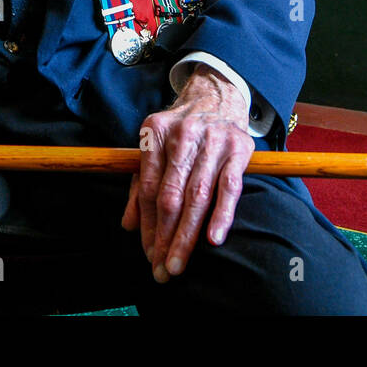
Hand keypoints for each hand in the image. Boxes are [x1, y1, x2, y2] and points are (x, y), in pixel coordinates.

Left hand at [121, 64, 253, 282]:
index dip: (147, 225)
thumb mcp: (155, 148)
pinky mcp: (239, 147)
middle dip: (165, 237)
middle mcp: (182, 135)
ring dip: (188, 234)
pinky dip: (222, 215)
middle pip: (170, 196)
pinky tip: (213, 239)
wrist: (217, 96)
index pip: (147, 188)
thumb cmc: (181, 131)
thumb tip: (128, 225)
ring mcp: (212, 140)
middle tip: (162, 270)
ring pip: (197, 195)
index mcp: (154, 133)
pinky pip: (229, 186)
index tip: (148, 255)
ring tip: (180, 263)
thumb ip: (140, 185)